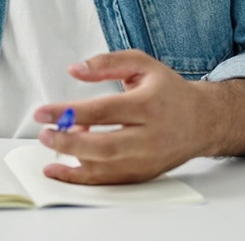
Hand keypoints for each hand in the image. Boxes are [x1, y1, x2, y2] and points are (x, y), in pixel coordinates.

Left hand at [32, 49, 244, 184]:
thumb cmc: (168, 91)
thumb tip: (74, 69)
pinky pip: (109, 181)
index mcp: (148, 105)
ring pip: (105, 167)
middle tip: (44, 134)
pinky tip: (61, 169)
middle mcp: (150, 136)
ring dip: (73, 159)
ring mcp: (148, 159)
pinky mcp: (143, 175)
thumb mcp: (142, 65)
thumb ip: (107, 63)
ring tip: (55, 144)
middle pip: (104, 145)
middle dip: (68, 142)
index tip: (42, 112)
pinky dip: (82, 178)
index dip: (69, 112)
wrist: (202, 121)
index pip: (103, 111)